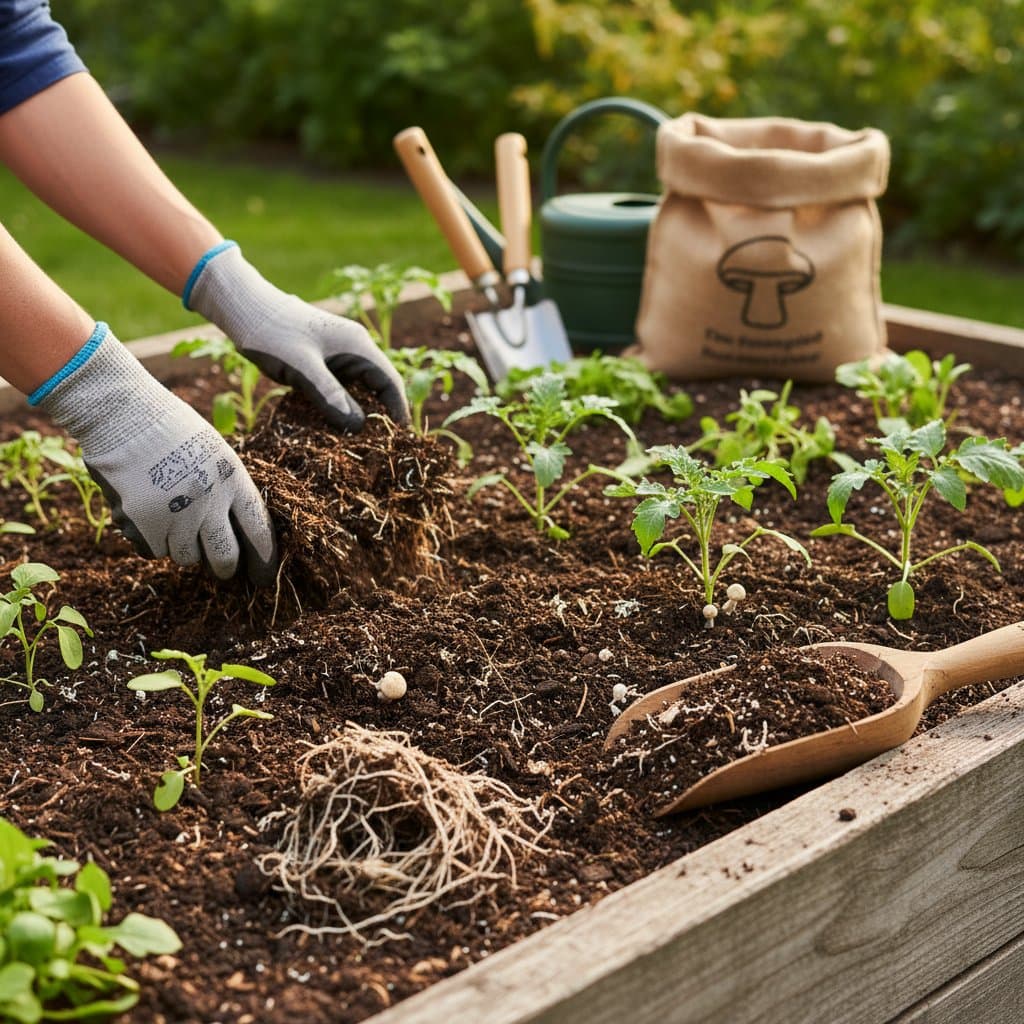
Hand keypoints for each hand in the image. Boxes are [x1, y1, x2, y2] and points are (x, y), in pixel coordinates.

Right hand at [36, 325, 276, 583]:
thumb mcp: (215, 454)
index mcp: (232, 479)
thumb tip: (238, 534)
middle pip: (225, 557)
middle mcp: (208, 501)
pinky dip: (153, 539)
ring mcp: (174, 515)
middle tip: (223, 570)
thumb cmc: (172, 432)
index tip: (264, 576)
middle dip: (225, 568)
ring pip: (187, 557)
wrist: (122, 415)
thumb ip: (228, 491)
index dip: (264, 559)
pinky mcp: (141, 525)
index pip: (259, 530)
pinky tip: (148, 511)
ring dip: (183, 547)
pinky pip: (155, 550)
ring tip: (172, 516)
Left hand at [186, 243, 409, 431]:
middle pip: (377, 388)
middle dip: (379, 416)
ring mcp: (337, 356)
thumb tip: (358, 427)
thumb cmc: (273, 333)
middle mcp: (354, 350)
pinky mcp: (321, 362)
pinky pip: (338, 389)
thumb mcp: (302, 368)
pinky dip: (338, 407)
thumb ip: (330, 396)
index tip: (398, 439)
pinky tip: (330, 427)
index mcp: (358, 346)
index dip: (397, 411)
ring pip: (357, 390)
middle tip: (378, 449)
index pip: (390, 382)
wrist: (244, 308)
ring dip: (357, 414)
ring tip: (356, 444)